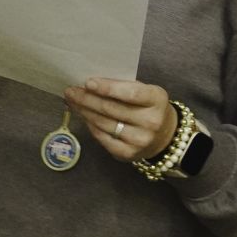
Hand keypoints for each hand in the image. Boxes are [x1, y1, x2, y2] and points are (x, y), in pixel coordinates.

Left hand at [62, 78, 177, 162]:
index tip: (88, 82)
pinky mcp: (128, 154)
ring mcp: (139, 140)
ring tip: (73, 102)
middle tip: (71, 91)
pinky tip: (83, 116)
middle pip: (111, 109)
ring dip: (84, 111)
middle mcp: (150, 122)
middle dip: (87, 99)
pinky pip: (102, 138)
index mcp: (157, 100)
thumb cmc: (149, 107)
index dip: (108, 88)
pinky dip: (90, 126)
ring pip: (103, 123)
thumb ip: (123, 87)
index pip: (130, 93)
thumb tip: (90, 84)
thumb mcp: (146, 91)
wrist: (165, 136)